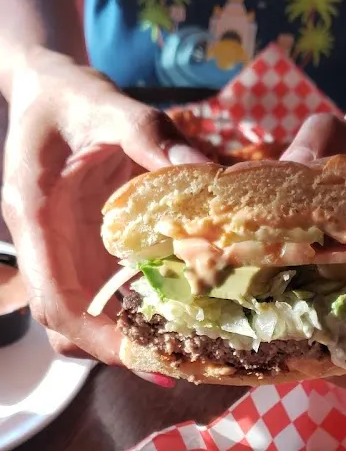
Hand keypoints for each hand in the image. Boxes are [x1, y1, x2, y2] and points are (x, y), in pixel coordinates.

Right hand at [1, 49, 206, 363]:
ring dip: (124, 336)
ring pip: (82, 314)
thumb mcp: (107, 103)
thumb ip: (151, 135)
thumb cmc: (68, 95)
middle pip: (66, 322)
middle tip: (175, 364)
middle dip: (114, 349)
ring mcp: (61, 250)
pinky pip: (101, 292)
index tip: (142, 357)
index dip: (96, 338)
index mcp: (36, 217)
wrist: (45, 86)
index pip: (56, 300)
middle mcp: (44, 245)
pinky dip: (133, 309)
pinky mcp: (81, 247)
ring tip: (182, 348)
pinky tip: (177, 311)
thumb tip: (203, 172)